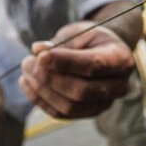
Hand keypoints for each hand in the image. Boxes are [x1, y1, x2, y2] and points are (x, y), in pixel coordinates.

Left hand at [19, 21, 135, 118]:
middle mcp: (119, 86)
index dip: (65, 62)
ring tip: (25, 72)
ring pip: (70, 106)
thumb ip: (61, 42)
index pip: (93, 65)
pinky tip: (27, 85)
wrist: (102, 52)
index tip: (41, 55)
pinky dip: (41, 101)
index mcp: (120, 59)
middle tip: (28, 62)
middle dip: (50, 78)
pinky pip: (62, 114)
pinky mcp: (89, 113)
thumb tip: (38, 49)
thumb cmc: (90, 40)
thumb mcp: (79, 32)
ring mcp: (105, 103)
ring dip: (42, 91)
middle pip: (82, 90)